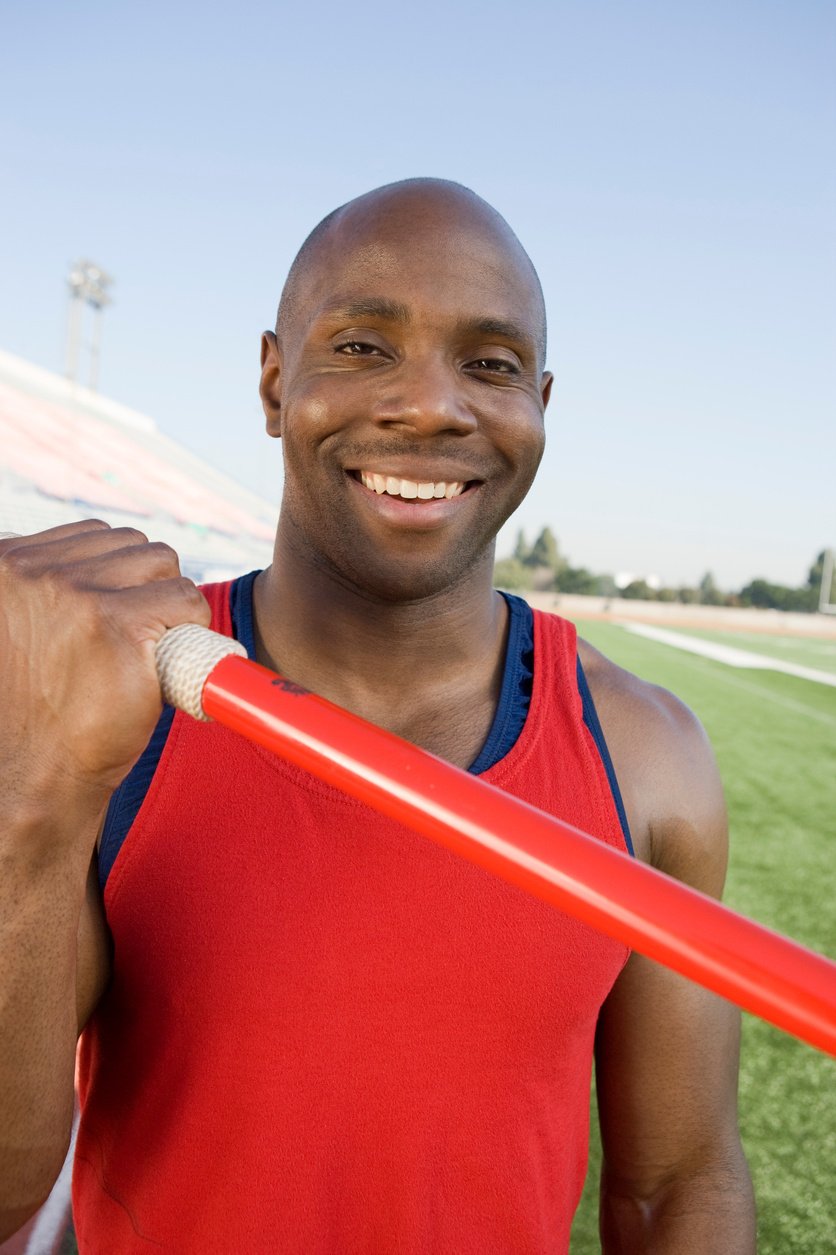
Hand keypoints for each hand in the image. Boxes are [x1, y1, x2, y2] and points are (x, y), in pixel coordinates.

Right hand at [0, 521, 210, 817]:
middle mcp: (33, 571)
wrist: (32, 774)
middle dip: (143, 586)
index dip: (115, 577)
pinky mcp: (119, 624)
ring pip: (162, 563)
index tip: (112, 618)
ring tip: (145, 650)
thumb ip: (42, 586)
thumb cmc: (33, 708)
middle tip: (134, 639)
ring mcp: (75, 594)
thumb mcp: (19, 625)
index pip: (89, 535)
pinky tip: (166, 661)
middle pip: (130, 544)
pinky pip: (187, 600)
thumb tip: (97, 561)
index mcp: (4, 562)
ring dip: (168, 604)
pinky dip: (192, 626)